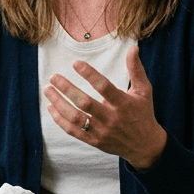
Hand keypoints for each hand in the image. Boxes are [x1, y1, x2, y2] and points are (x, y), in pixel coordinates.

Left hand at [45, 43, 167, 170]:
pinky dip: (60, 120)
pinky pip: (73, 131)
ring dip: (59, 103)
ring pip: (75, 118)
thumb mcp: (144, 91)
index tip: (75, 63)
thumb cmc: (143, 113)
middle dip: (66, 89)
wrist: (145, 146)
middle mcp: (111, 118)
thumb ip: (136, 70)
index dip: (89, 74)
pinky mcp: (94, 141)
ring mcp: (101, 131)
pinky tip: (51, 107)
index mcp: (123, 104)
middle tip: (53, 76)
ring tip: (48, 89)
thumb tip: (133, 48)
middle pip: (85, 103)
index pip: (104, 87)